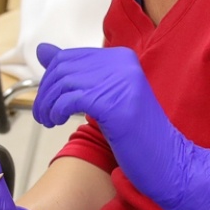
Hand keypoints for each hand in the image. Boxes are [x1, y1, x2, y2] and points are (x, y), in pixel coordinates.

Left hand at [34, 44, 209, 209]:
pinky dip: (57, 110)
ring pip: (64, 83)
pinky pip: (72, 99)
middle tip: (44, 114)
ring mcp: (121, 83)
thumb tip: (42, 50)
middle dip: (46, 92)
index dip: (50, 79)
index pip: (69, 57)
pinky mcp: (116, 104)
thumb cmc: (133, 131)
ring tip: (49, 120)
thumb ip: (76, 72)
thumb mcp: (102, 95)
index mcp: (121, 57)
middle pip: (63, 69)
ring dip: (48, 104)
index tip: (48, 99)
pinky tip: (58, 122)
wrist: (166, 160)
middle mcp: (122, 64)